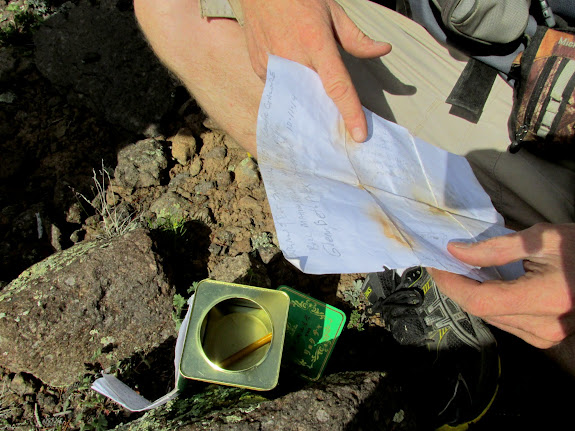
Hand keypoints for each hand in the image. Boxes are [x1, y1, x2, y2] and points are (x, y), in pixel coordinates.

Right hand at [238, 0, 391, 141]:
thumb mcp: (333, 12)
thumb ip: (357, 38)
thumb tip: (383, 50)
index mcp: (315, 41)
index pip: (337, 85)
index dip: (350, 112)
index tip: (358, 135)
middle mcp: (293, 56)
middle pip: (316, 98)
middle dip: (329, 114)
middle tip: (341, 127)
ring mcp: (272, 65)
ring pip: (297, 97)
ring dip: (310, 102)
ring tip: (318, 107)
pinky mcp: (260, 68)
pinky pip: (281, 88)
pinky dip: (292, 88)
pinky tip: (297, 80)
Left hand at [428, 223, 574, 348]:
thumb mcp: (542, 238)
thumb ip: (495, 248)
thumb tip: (456, 252)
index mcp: (546, 299)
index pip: (481, 301)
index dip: (452, 284)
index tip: (436, 265)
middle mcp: (545, 326)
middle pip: (482, 312)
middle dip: (457, 287)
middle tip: (443, 263)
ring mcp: (547, 335)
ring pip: (492, 319)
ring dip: (471, 295)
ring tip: (460, 270)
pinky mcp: (547, 336)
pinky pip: (506, 322)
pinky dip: (490, 303)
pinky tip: (485, 284)